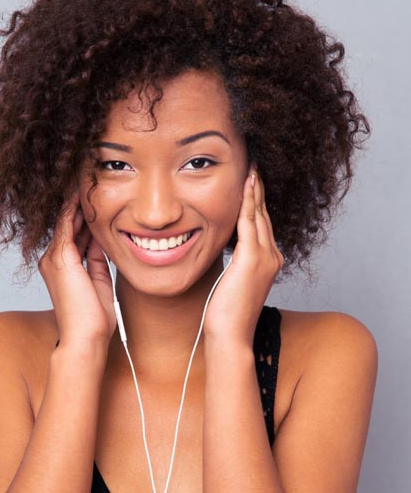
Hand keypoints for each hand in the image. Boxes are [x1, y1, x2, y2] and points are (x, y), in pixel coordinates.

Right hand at [38, 191, 116, 347]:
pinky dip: (73, 207)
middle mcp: (54, 259)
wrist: (86, 338)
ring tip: (84, 178)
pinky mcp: (61, 258)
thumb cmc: (94, 318)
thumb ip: (96, 259)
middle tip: (89, 180)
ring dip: (76, 200)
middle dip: (81, 203)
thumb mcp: (98, 280)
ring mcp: (54, 258)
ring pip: (66, 220)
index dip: (86, 215)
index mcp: (64, 266)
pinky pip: (67, 224)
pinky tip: (80, 191)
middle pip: (69, 223)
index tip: (97, 198)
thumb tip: (100, 239)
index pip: (75, 233)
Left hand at [203, 167, 283, 345]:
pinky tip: (245, 184)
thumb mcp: (233, 281)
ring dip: (254, 189)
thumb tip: (227, 248)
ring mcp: (265, 257)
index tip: (251, 180)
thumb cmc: (226, 313)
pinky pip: (249, 222)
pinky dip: (248, 201)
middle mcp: (272, 256)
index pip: (262, 223)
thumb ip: (236, 262)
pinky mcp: (252, 259)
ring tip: (252, 166)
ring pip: (259, 213)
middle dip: (258, 189)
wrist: (230, 335)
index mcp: (269, 261)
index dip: (257, 200)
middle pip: (264, 214)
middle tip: (254, 165)